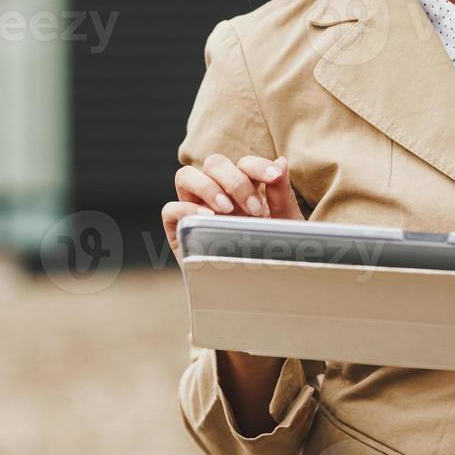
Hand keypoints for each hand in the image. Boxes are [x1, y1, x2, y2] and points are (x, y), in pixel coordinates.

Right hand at [161, 153, 304, 262]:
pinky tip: (208, 218)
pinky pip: (170, 210)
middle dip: (235, 180)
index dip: (257, 164)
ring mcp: (195, 210)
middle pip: (213, 163)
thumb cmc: (274, 255)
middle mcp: (216, 194)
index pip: (242, 163)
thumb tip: (281, 161)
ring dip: (208, 187)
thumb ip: (281, 193)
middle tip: (255, 209)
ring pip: (185, 175)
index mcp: (242, 188)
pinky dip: (186, 208)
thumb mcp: (284, 225)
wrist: (263, 293)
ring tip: (227, 210)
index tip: (274, 177)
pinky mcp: (181, 232)